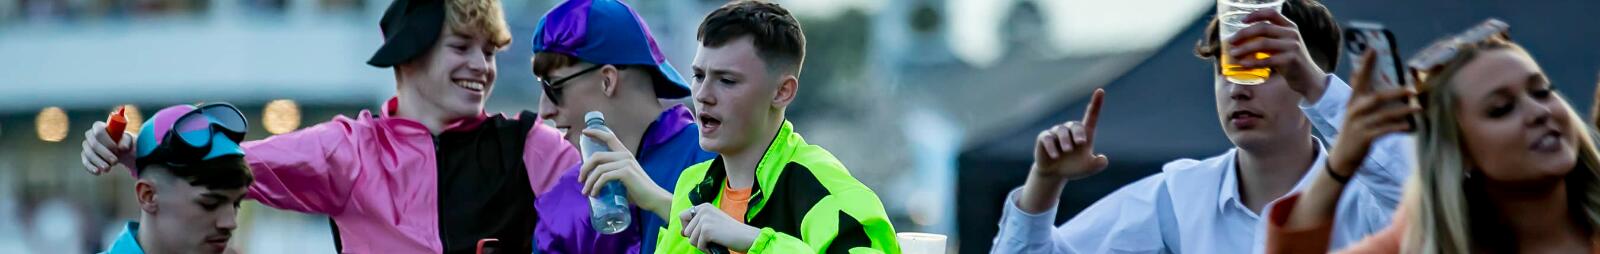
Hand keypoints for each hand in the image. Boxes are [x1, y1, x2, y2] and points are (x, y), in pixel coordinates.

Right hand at [82, 121, 135, 174]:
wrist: (119, 150)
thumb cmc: (122, 141)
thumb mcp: (128, 139)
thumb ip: (126, 141)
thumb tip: (122, 148)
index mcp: (99, 126)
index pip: (99, 131)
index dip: (107, 141)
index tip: (117, 150)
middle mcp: (90, 135)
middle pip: (93, 144)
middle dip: (105, 154)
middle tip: (115, 162)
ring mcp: (86, 146)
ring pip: (89, 154)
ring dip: (99, 162)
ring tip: (109, 168)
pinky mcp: (85, 156)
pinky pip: (85, 162)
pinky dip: (91, 168)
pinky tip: (98, 172)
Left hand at [579, 129, 673, 219]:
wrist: (653, 198)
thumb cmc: (639, 191)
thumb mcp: (625, 177)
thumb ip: (613, 173)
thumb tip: (594, 180)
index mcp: (625, 154)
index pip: (609, 137)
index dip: (595, 133)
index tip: (584, 132)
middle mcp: (625, 155)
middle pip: (597, 156)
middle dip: (584, 168)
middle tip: (580, 180)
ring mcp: (625, 163)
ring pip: (598, 169)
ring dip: (589, 181)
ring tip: (586, 192)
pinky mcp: (625, 173)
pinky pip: (604, 177)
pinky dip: (596, 186)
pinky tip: (594, 194)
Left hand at [679, 204, 759, 251]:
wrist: (746, 236)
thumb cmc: (730, 232)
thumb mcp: (712, 222)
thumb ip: (698, 224)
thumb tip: (681, 232)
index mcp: (704, 206)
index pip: (683, 216)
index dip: (686, 227)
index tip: (696, 233)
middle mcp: (703, 210)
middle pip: (686, 230)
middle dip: (696, 239)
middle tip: (710, 239)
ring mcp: (704, 220)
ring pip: (690, 239)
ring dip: (701, 245)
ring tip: (713, 242)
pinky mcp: (706, 230)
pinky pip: (698, 245)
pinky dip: (706, 249)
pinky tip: (715, 245)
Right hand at [1030, 89, 1109, 180]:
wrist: (1054, 173)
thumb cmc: (1073, 167)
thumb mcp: (1088, 168)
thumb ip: (1097, 164)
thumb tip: (1102, 159)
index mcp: (1085, 134)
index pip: (1091, 115)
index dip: (1096, 103)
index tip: (1100, 91)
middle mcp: (1071, 130)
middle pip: (1076, 125)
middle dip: (1079, 133)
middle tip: (1081, 143)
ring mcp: (1057, 133)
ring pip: (1061, 131)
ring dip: (1065, 142)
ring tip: (1066, 151)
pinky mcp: (1044, 137)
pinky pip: (1048, 138)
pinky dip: (1052, 147)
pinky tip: (1055, 156)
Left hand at [1228, 9, 1328, 101]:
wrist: (1309, 79)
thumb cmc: (1291, 61)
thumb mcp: (1285, 45)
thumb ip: (1271, 38)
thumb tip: (1242, 38)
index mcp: (1290, 27)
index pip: (1271, 13)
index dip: (1255, 14)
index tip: (1241, 21)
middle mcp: (1292, 34)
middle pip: (1263, 28)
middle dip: (1243, 34)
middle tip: (1231, 41)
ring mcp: (1292, 46)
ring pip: (1262, 43)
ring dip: (1244, 48)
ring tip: (1233, 53)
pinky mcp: (1290, 60)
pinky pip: (1266, 60)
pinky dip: (1252, 62)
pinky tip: (1243, 64)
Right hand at [1327, 50, 1418, 176]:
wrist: (1341, 157)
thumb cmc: (1353, 131)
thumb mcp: (1354, 113)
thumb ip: (1364, 97)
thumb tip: (1376, 82)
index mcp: (1352, 101)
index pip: (1358, 79)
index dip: (1365, 64)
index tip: (1372, 49)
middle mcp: (1354, 110)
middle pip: (1376, 97)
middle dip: (1395, 92)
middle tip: (1411, 89)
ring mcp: (1359, 124)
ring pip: (1384, 114)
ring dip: (1403, 110)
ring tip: (1418, 107)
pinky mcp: (1365, 137)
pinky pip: (1385, 130)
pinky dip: (1398, 127)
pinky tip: (1409, 126)